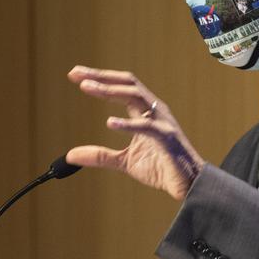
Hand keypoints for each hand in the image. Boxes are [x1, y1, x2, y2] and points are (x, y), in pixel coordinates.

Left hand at [65, 67, 204, 200]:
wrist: (188, 184)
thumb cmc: (161, 168)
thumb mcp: (124, 161)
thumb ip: (99, 156)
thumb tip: (70, 157)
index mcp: (144, 112)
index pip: (121, 87)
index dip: (100, 79)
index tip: (76, 74)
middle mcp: (154, 111)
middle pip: (127, 83)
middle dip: (101, 76)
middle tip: (76, 73)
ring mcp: (161, 122)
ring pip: (136, 96)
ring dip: (110, 90)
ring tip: (88, 87)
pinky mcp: (166, 138)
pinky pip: (146, 127)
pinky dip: (127, 124)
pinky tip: (109, 123)